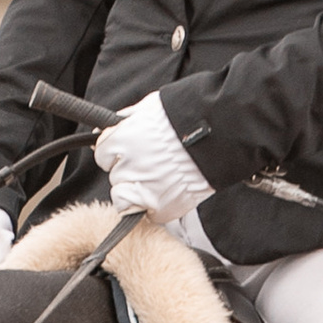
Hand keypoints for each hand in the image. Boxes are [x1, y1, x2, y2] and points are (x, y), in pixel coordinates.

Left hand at [97, 94, 211, 227]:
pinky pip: (147, 213)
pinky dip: (156, 205)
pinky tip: (170, 189)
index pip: (102, 155)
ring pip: (125, 197)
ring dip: (139, 190)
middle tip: (153, 162)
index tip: (133, 152)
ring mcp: (142, 190)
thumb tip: (107, 127)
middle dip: (129, 171)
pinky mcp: (159, 208)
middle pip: (115, 176)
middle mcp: (126, 166)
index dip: (117, 154)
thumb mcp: (149, 109)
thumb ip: (125, 122)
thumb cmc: (187, 118)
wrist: (219, 133)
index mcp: (120, 141)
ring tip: (163, 176)